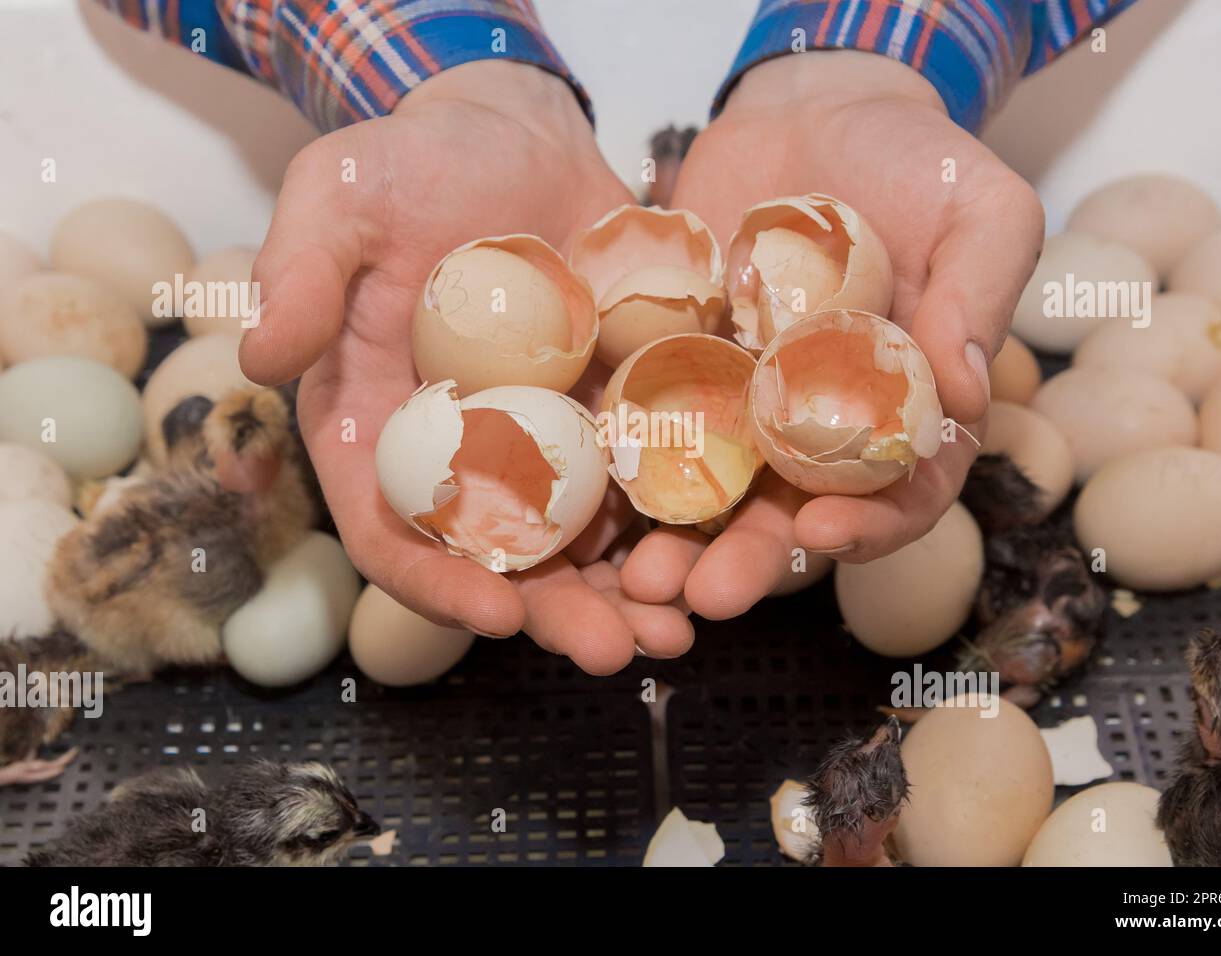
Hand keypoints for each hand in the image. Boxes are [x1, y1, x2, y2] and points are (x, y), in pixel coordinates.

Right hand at [240, 61, 691, 672]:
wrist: (513, 136)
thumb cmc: (412, 164)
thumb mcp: (342, 197)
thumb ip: (300, 271)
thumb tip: (262, 354)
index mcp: (380, 431)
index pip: (394, 532)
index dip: (438, 584)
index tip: (500, 618)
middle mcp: (464, 457)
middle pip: (505, 561)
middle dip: (561, 613)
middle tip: (619, 651)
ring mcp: (549, 443)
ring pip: (588, 541)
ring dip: (635, 592)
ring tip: (686, 626)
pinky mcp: (616, 412)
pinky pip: (653, 480)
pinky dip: (688, 521)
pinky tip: (731, 548)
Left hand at [622, 51, 1043, 617]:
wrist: (813, 109)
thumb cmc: (915, 158)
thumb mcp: (981, 208)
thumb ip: (981, 294)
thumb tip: (968, 393)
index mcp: (905, 413)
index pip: (901, 493)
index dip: (871, 526)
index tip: (822, 534)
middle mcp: (821, 428)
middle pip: (790, 517)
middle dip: (749, 562)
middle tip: (704, 596)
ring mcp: (744, 406)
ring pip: (711, 494)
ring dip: (676, 543)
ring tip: (636, 578)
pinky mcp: (677, 370)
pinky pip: (647, 427)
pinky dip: (620, 469)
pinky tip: (586, 499)